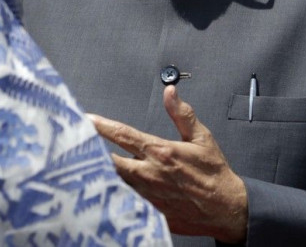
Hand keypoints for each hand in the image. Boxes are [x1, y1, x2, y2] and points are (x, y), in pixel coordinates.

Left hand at [89, 85, 247, 242]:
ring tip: (88, 165)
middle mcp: (150, 174)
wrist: (226, 209)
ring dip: (102, 173)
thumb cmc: (214, 173)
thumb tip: (170, 92)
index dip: (101, 126)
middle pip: (108, 161)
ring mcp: (148, 196)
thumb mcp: (201, 137)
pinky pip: (126, 202)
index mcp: (160, 152)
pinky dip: (116, 193)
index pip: (122, 135)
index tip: (85, 119)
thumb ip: (181, 113)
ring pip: (114, 182)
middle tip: (78, 144)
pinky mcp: (150, 213)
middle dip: (92, 152)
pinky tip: (108, 189)